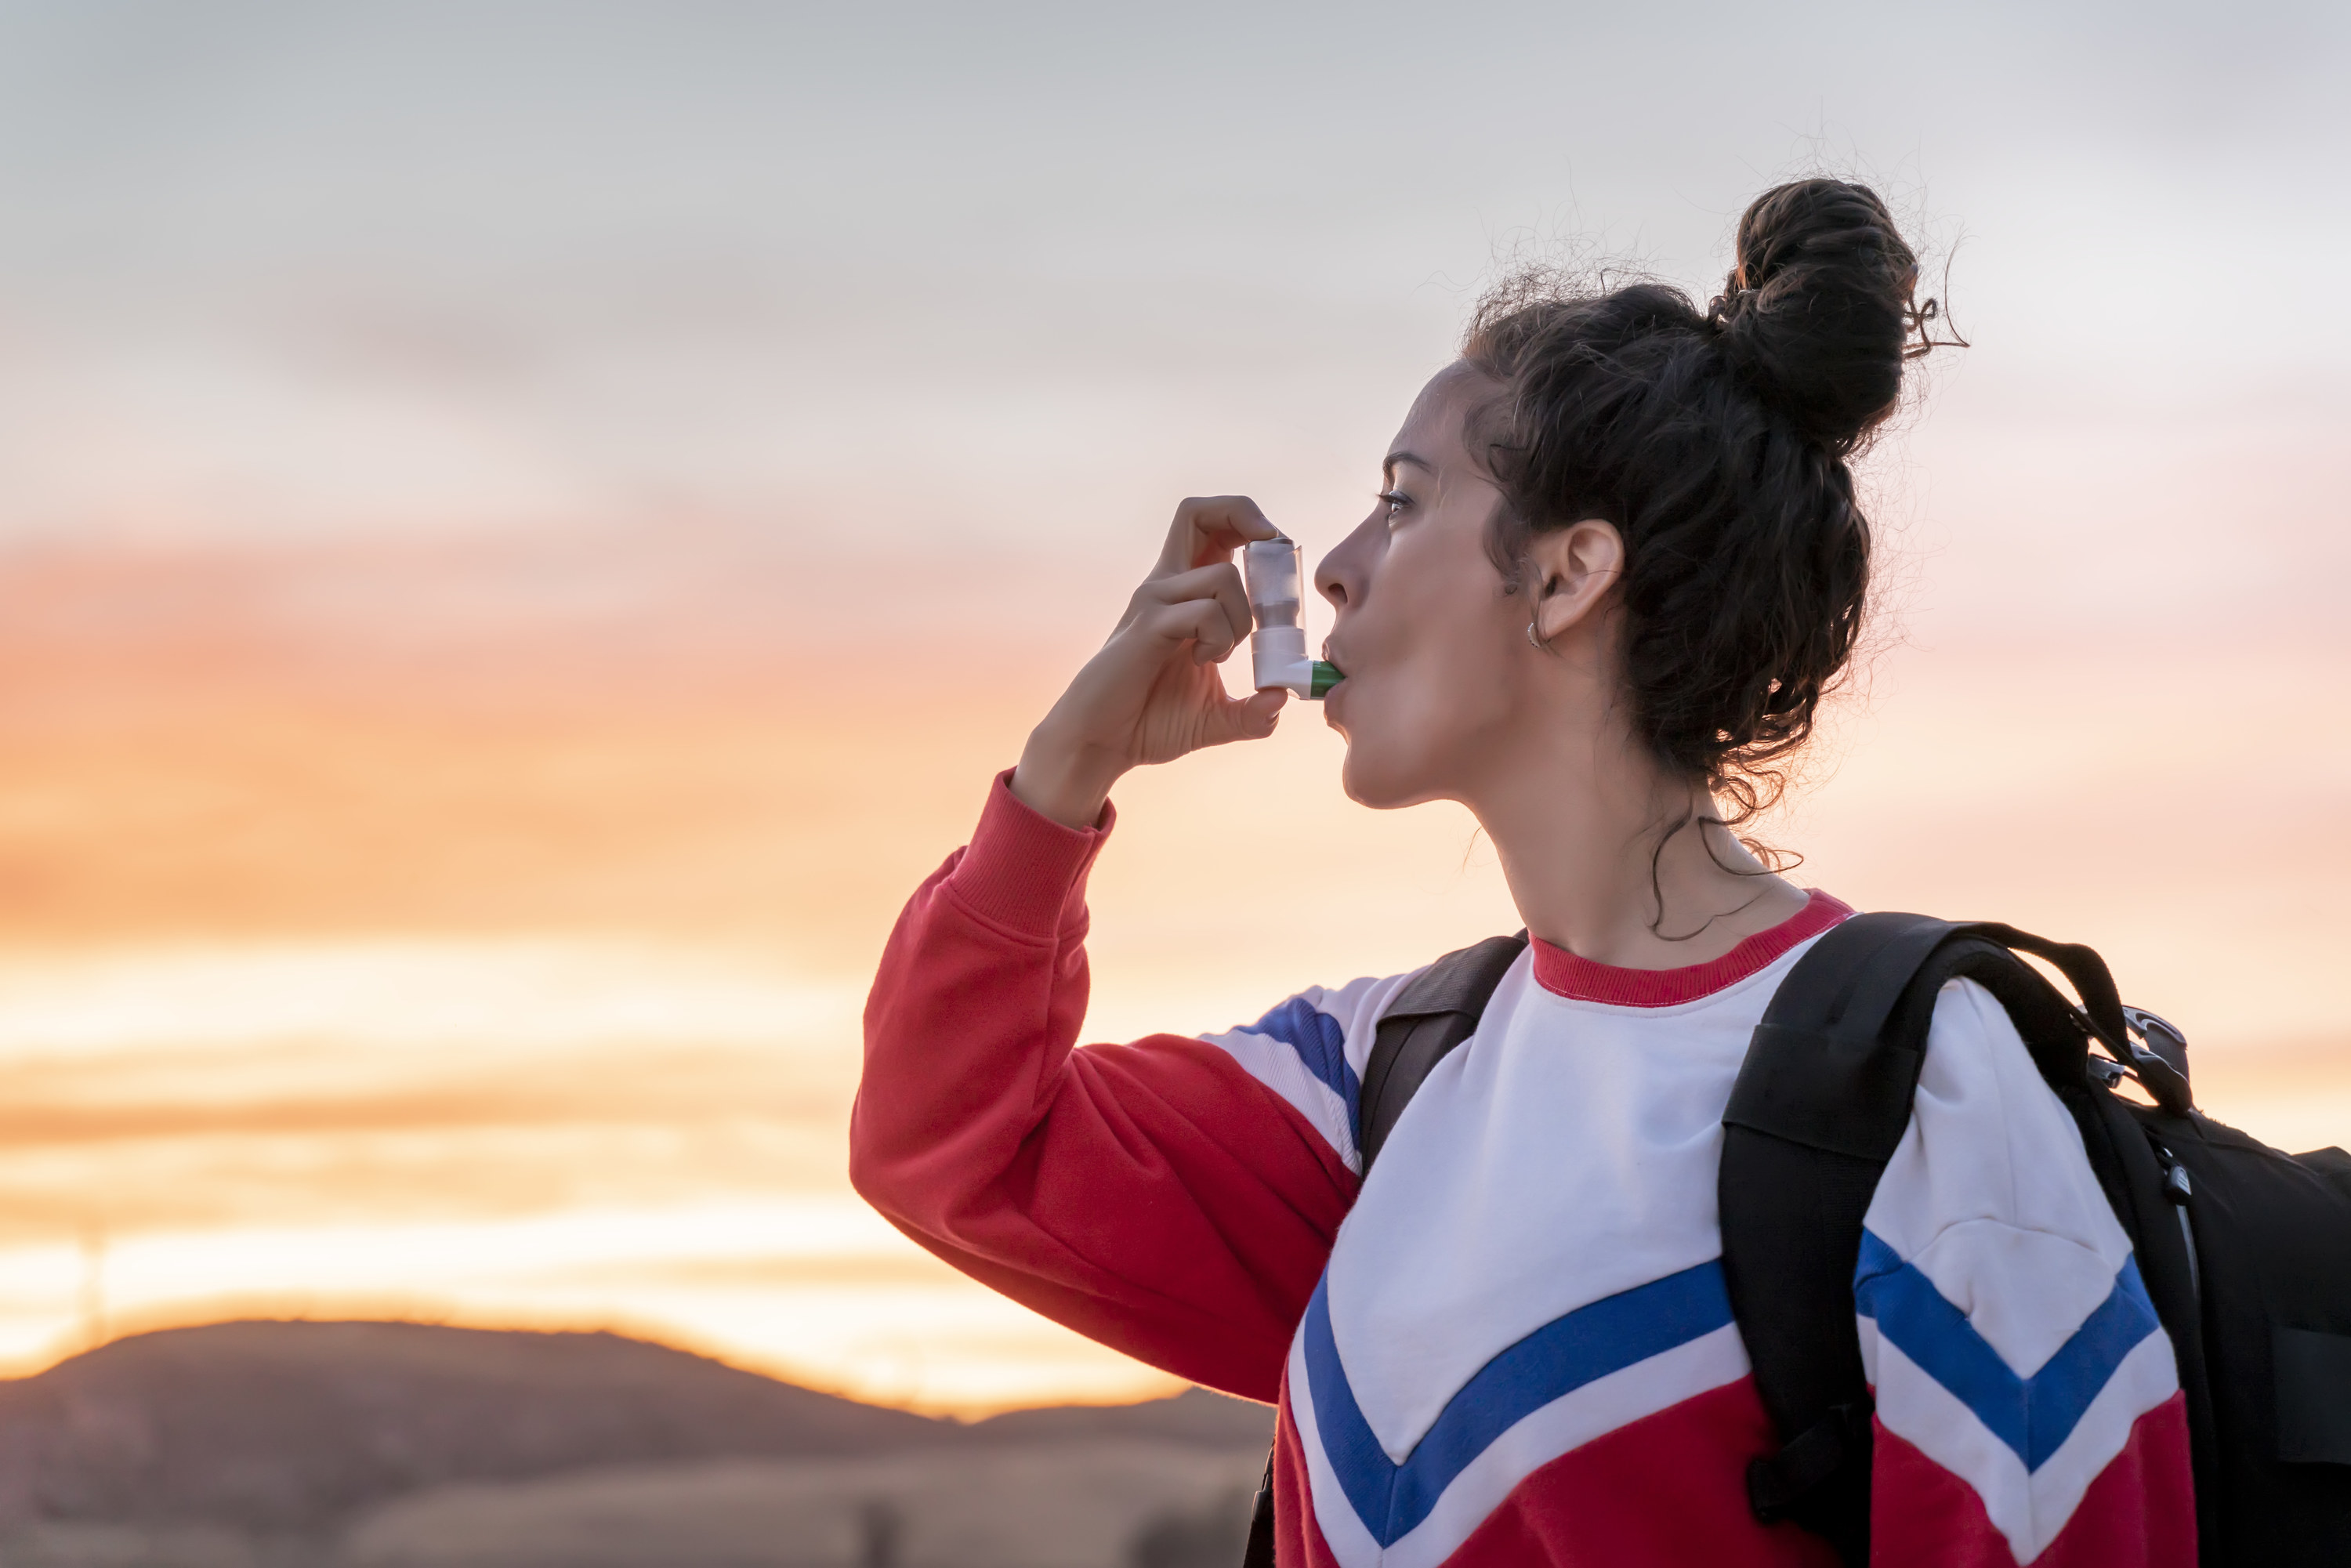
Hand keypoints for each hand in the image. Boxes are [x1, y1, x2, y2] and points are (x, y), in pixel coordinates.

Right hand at [1012, 496, 1291, 827]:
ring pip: (1223, 577)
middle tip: (1270, 548)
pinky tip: (1201, 662)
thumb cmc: (1150, 722)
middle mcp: (1166, 586)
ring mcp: (1154, 602)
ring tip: (1218, 654)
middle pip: (1198, 512)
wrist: (1102, 744)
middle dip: (1244, 514)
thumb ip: (1252, 713)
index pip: (1212, 528)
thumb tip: (1282, 699)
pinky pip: (1203, 613)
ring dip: (1240, 620)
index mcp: (1184, 593)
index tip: (1277, 554)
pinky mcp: (1147, 626)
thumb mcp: (1215, 718)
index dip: (1250, 524)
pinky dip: (1219, 640)